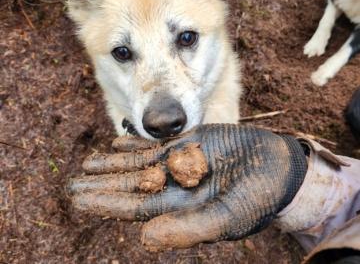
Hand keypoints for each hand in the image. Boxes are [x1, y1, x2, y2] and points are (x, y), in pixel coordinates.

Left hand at [66, 124, 306, 250]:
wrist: (278, 167)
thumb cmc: (258, 197)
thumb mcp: (228, 217)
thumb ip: (189, 230)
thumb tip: (145, 240)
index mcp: (180, 208)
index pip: (135, 208)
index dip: (106, 204)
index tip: (78, 199)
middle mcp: (175, 187)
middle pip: (130, 186)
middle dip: (101, 184)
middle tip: (71, 184)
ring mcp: (180, 164)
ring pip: (139, 164)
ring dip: (113, 163)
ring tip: (87, 162)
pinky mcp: (189, 144)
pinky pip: (156, 145)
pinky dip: (136, 143)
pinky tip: (117, 141)